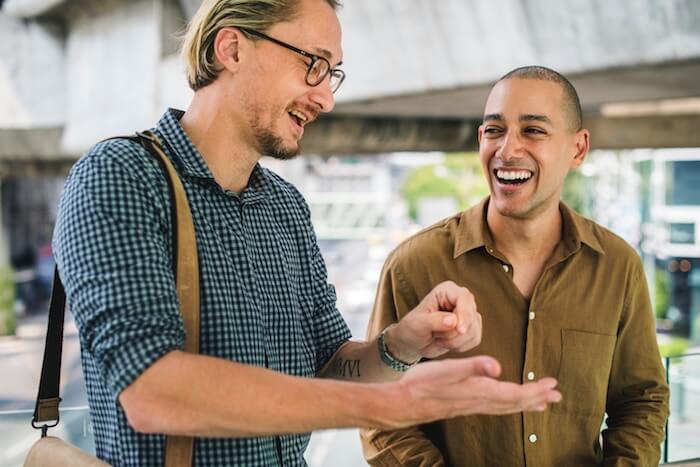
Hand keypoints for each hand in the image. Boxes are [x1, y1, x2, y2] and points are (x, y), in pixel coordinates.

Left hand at [388, 281, 481, 360]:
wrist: (413, 342)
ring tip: (438, 337)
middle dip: (453, 333)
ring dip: (454, 341)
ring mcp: (469, 314)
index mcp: (447, 290)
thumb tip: (453, 321)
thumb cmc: (412, 328)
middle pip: (471, 317)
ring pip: (473, 331)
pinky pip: (474, 340)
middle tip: (434, 334)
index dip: (465, 314)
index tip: (460, 330)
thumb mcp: (418, 324)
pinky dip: (459, 346)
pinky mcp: (473, 329)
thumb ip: (434, 321)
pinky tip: (446, 342)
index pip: (464, 298)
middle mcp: (461, 300)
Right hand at [389, 356, 561, 427]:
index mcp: (478, 391)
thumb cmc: (422, 384)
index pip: (514, 394)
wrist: (402, 402)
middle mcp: (479, 401)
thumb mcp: (447, 370)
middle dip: (537, 398)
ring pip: (505, 407)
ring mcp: (471, 405)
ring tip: (542, 402)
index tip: (553, 385)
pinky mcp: (465, 405)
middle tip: (557, 395)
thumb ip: (473, 366)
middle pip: (514, 403)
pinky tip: (507, 403)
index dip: (535, 390)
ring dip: (525, 403)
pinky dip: (508, 405)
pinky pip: (494, 407)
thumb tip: (498, 366)